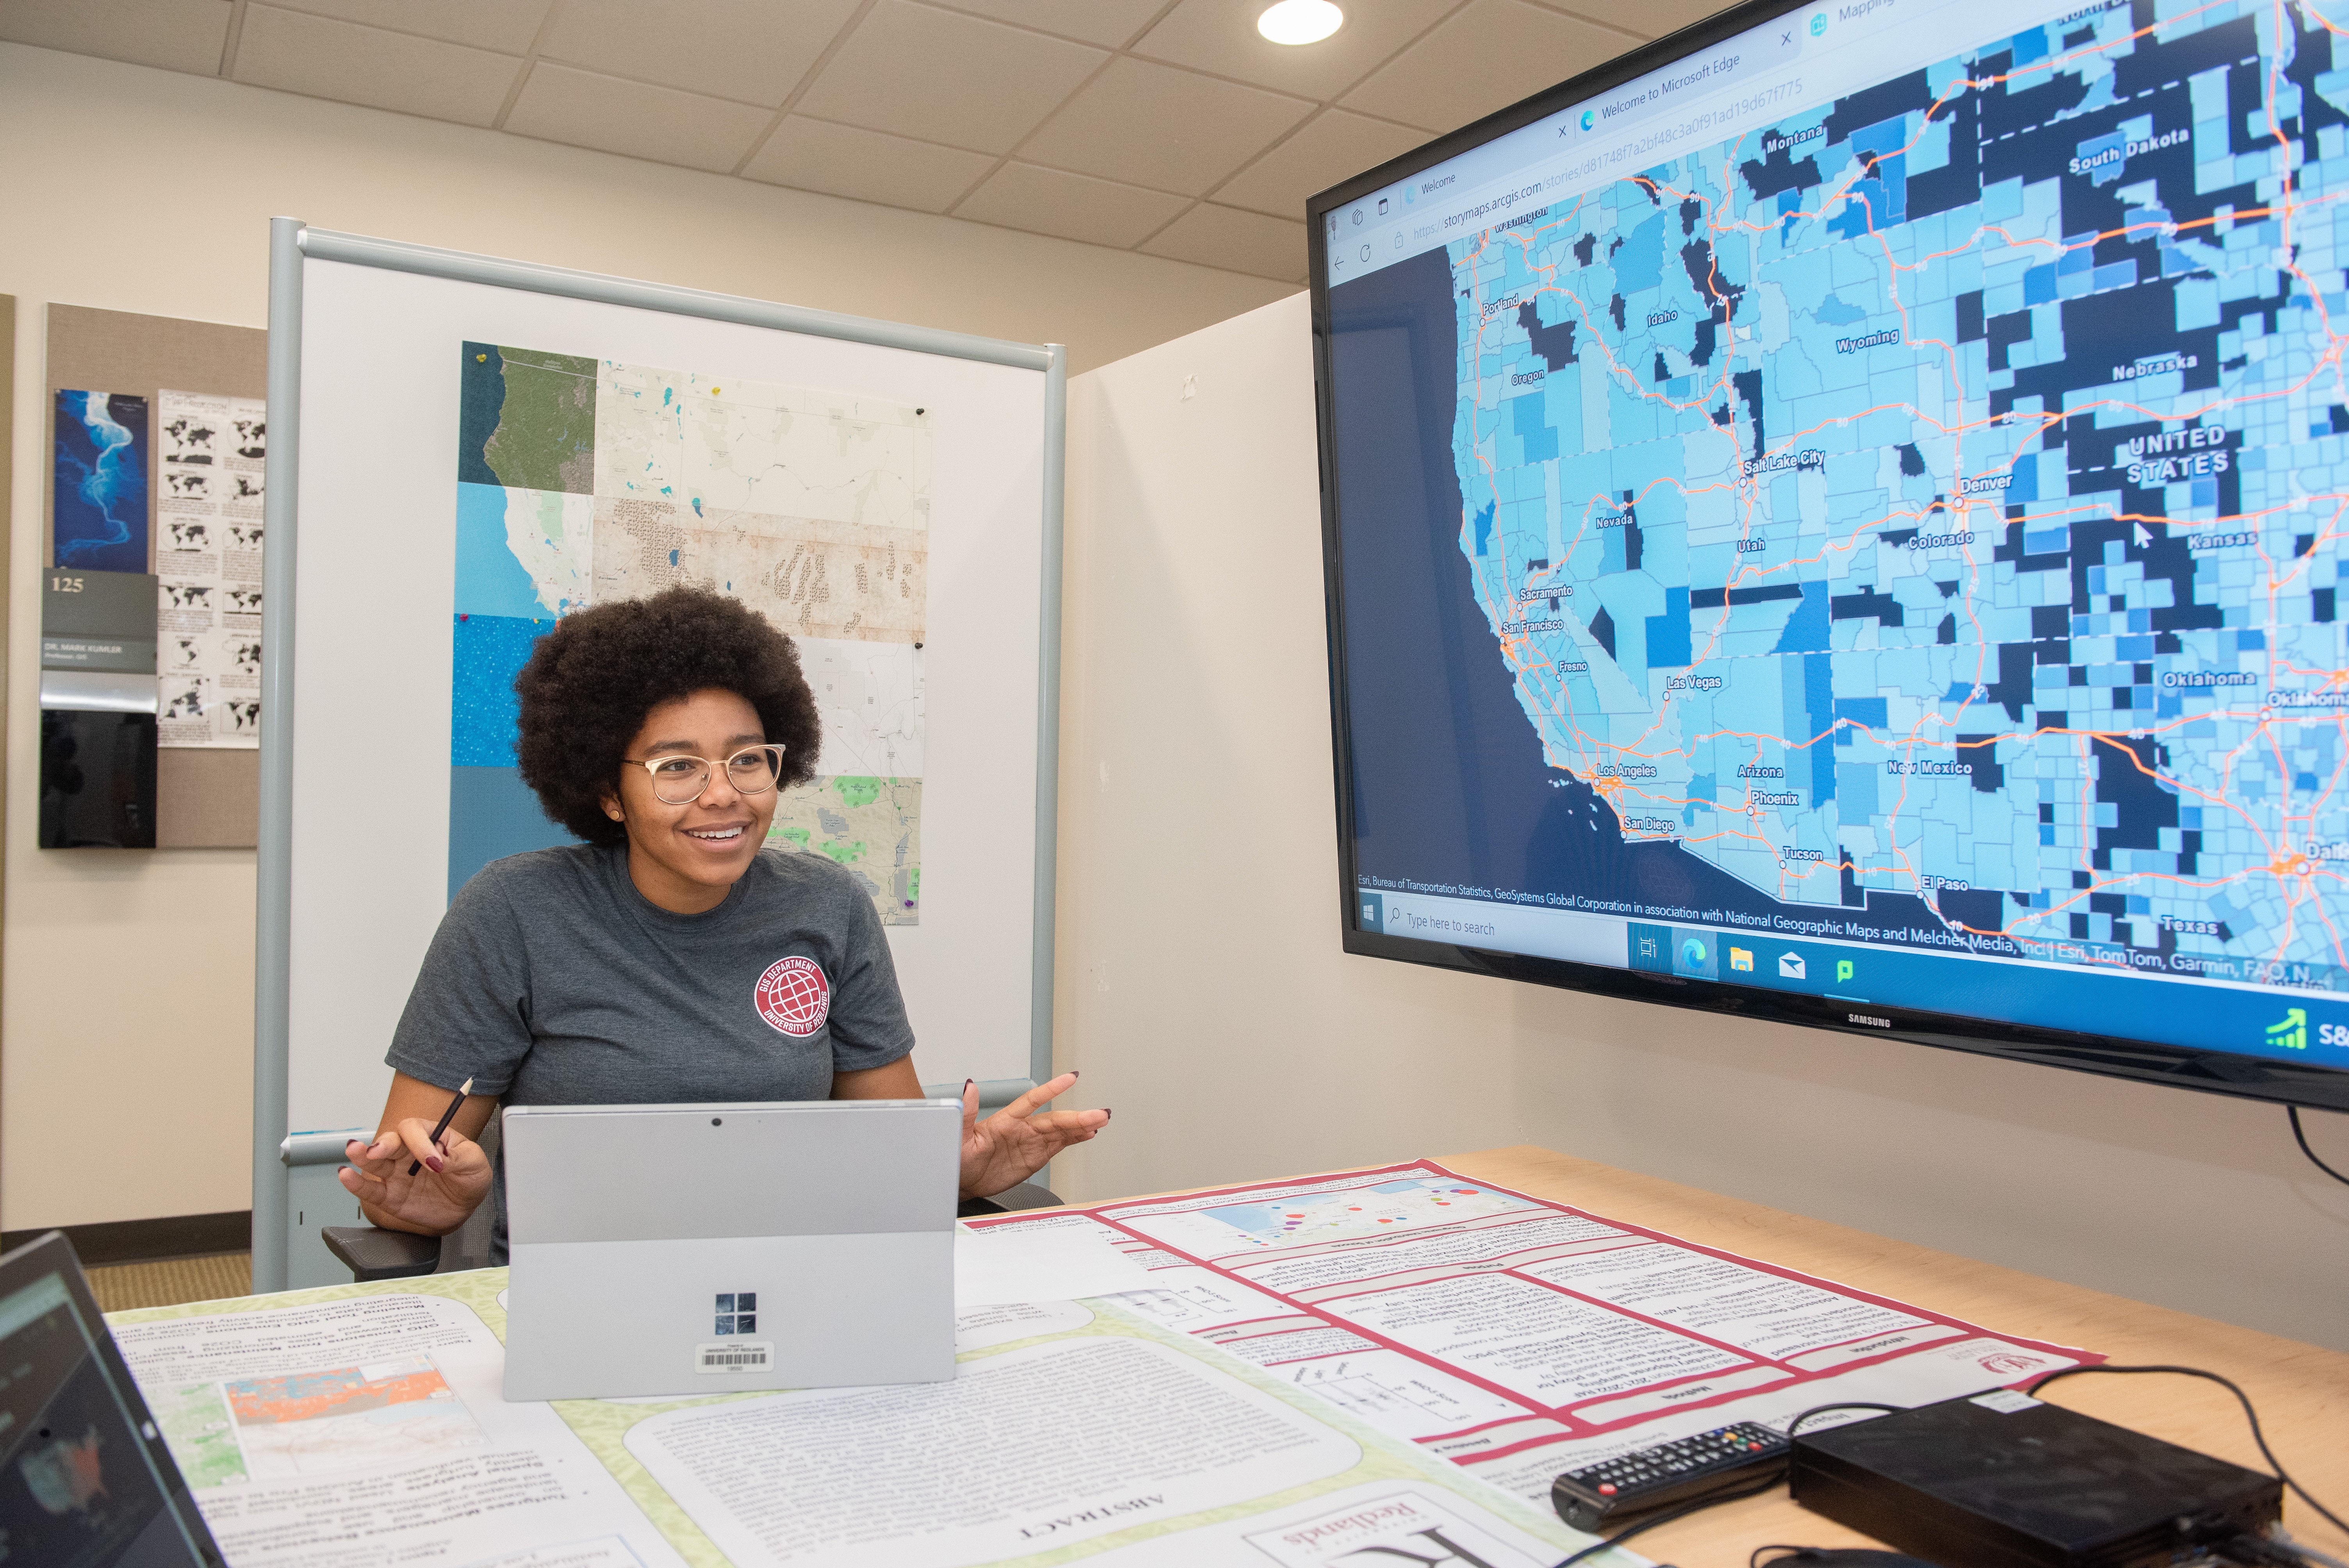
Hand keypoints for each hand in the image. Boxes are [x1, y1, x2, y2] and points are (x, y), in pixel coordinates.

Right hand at [337, 1117, 491, 1235]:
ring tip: (354, 1151)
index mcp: (429, 1137)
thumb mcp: (475, 1163)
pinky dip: (355, 1183)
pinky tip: (345, 1175)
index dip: (419, 1141)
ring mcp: (396, 1174)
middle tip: (378, 1150)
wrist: (463, 1208)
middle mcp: (408, 1152)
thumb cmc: (469, 1179)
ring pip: (374, 1161)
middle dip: (382, 1144)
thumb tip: (438, 1160)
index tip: (432, 1161)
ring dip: (362, 1155)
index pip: (415, 1129)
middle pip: (389, 1141)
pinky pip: (369, 1189)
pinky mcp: (388, 1196)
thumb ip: (458, 1158)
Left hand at [960, 1072, 1107, 1198]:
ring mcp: (1030, 1142)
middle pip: (1054, 1119)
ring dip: (1082, 1125)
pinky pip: (1059, 1145)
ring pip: (1061, 1130)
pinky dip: (1075, 1139)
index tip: (1070, 1078)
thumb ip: (965, 1113)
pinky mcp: (1035, 1157)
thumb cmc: (955, 1158)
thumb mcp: (956, 1136)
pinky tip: (1088, 1134)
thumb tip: (968, 1088)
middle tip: (1099, 1114)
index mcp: (1004, 1121)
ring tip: (1101, 1120)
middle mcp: (1021, 1129)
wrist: (960, 1181)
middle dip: (1077, 1117)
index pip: (1032, 1100)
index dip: (1051, 1089)